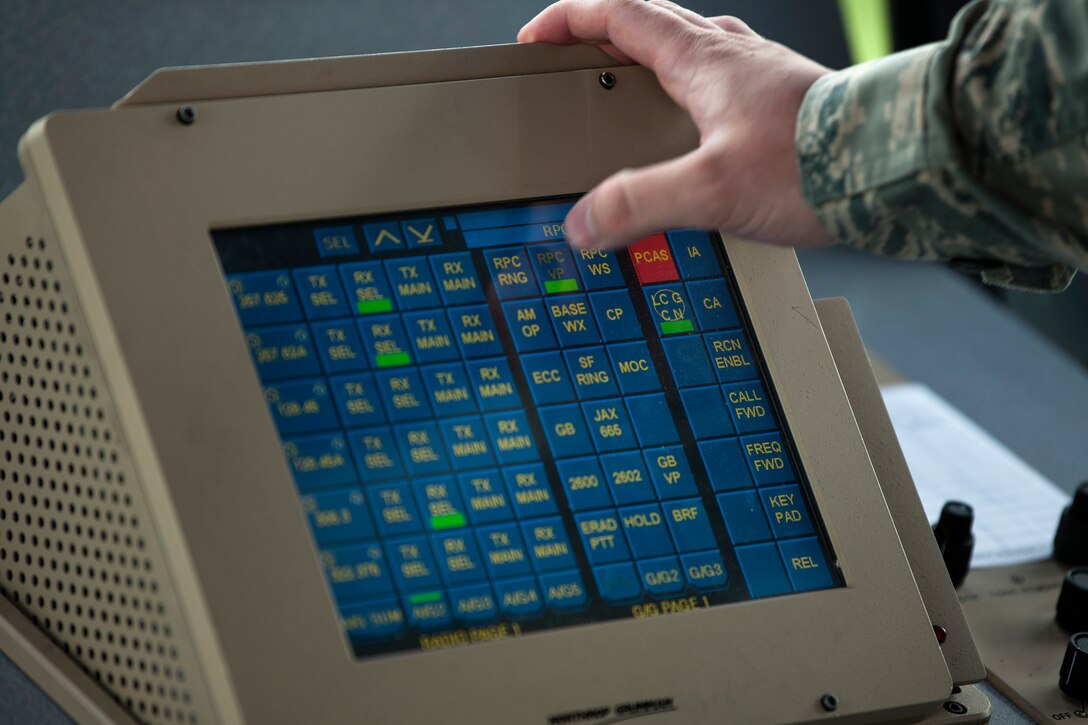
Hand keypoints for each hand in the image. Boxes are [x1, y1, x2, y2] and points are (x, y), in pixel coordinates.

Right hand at [518, 0, 836, 249]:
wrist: (895, 169)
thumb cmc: (817, 165)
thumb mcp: (711, 190)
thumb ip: (640, 204)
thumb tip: (584, 221)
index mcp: (704, 63)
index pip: (620, 16)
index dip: (570, 20)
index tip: (536, 39)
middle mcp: (733, 58)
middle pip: (653, 21)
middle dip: (602, 33)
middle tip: (573, 56)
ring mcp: (762, 76)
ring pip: (691, 45)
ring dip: (651, 53)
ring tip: (629, 83)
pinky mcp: (786, 102)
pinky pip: (724, 75)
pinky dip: (693, 85)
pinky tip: (700, 121)